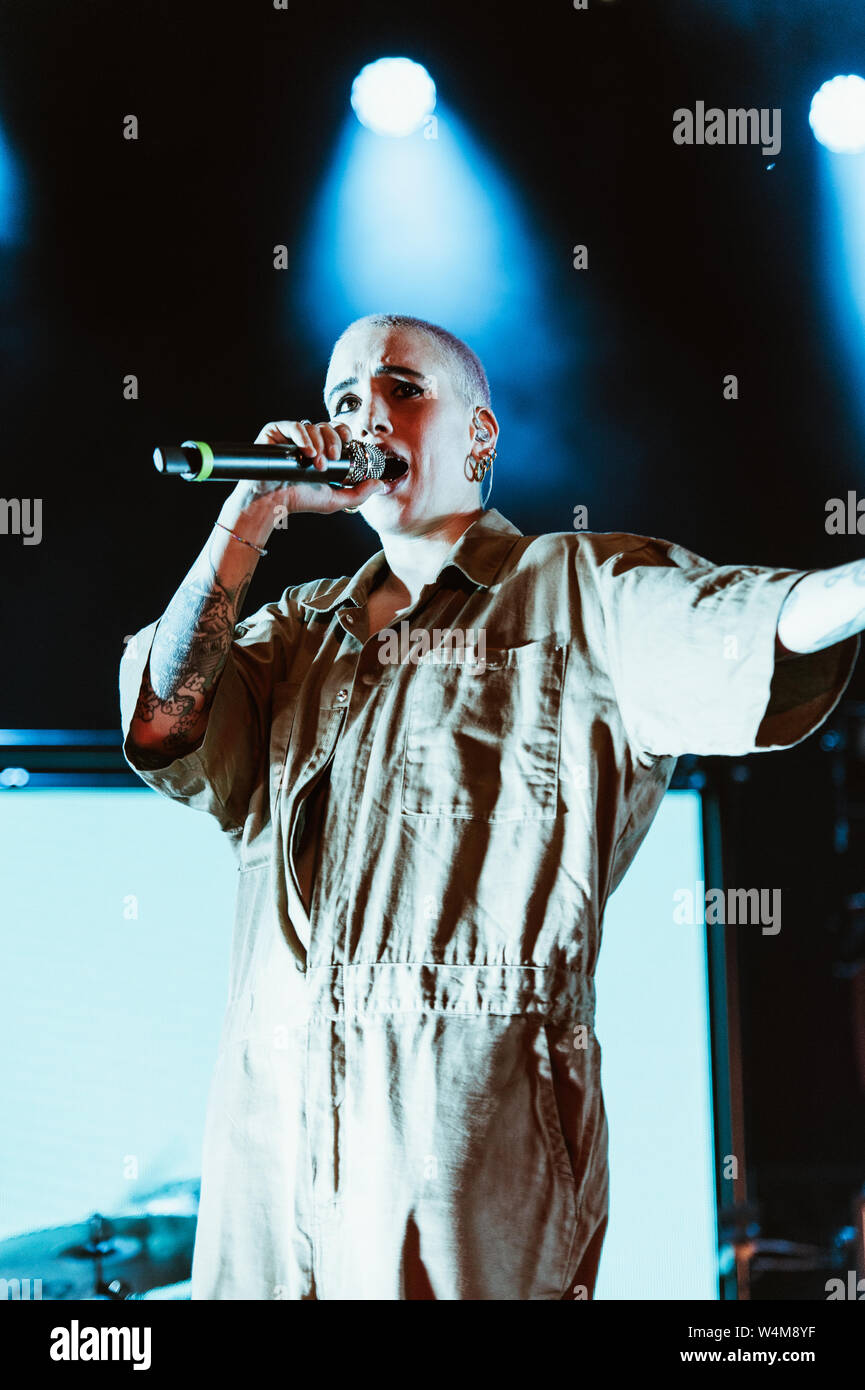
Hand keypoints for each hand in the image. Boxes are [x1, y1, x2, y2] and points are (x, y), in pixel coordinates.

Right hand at [221, 420, 386, 526]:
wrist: (273, 503)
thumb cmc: (300, 500)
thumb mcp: (335, 499)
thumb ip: (359, 493)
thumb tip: (380, 485)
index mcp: (322, 449)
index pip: (339, 432)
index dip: (346, 435)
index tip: (349, 447)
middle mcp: (308, 439)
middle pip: (328, 426)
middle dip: (335, 441)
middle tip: (334, 459)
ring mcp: (292, 435)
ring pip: (313, 426)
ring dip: (320, 444)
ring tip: (317, 464)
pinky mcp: (276, 432)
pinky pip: (294, 425)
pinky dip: (303, 437)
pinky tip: (307, 452)